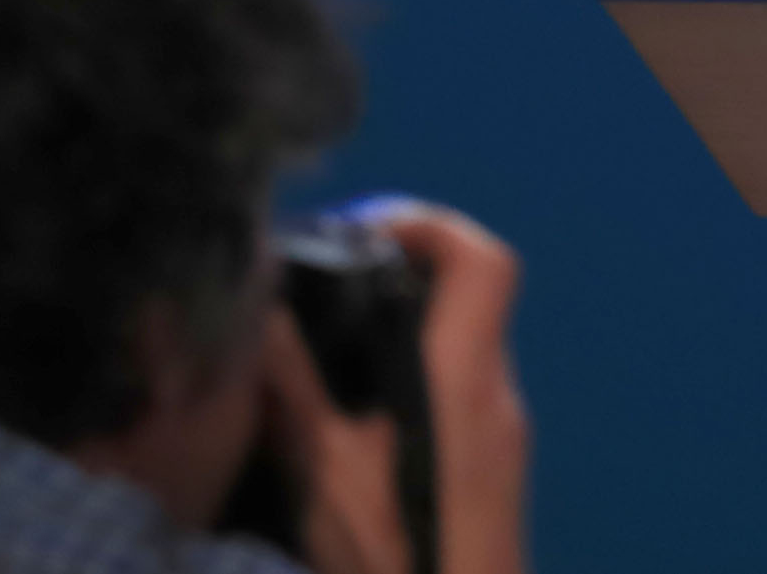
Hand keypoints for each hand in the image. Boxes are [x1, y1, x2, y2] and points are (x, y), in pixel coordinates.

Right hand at [257, 202, 532, 573]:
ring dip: (405, 334)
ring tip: (327, 351)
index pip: (485, 261)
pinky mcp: (494, 469)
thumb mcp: (323, 472)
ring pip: (463, 349)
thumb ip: (292, 388)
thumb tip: (262, 312)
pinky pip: (461, 394)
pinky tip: (353, 416)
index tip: (363, 231)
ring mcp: (503, 433)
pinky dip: (414, 380)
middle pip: (470, 299)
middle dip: (403, 278)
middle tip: (327, 289)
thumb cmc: (396, 553)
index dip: (432, 225)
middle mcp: (497, 392)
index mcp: (463, 376)